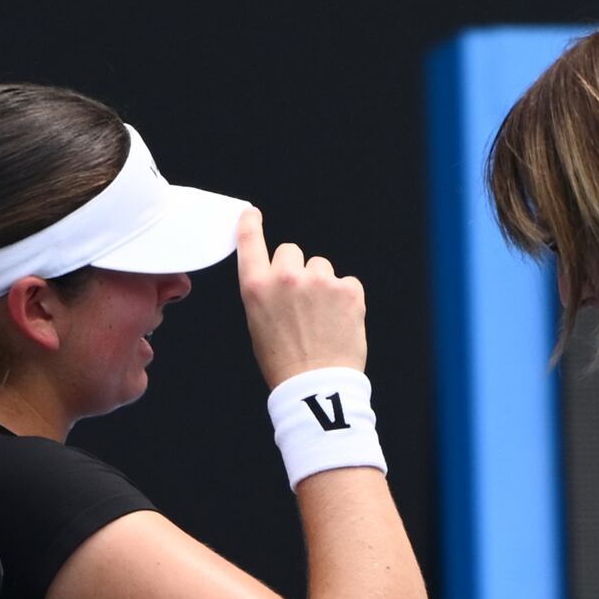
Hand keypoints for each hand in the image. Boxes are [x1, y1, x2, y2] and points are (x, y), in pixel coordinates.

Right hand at [234, 210, 367, 384]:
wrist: (316, 385)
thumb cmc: (283, 361)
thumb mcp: (258, 323)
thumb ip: (266, 292)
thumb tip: (279, 276)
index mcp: (256, 287)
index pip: (250, 241)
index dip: (250, 223)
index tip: (252, 214)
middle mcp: (286, 277)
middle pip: (291, 250)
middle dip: (296, 269)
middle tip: (300, 300)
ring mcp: (320, 281)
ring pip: (321, 266)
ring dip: (322, 284)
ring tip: (321, 317)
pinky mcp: (349, 289)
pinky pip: (346, 282)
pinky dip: (345, 298)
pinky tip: (338, 321)